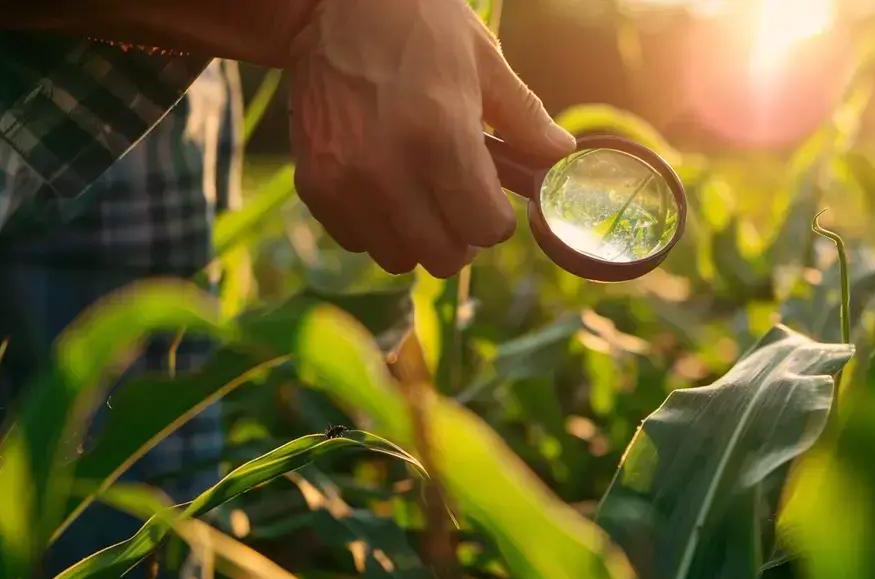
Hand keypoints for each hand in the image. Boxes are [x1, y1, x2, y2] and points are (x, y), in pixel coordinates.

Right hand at [287, 0, 575, 276]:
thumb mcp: (484, 62)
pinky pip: (356, 241)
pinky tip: (385, 190)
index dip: (497, 219)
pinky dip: (377, 228)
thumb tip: (560, 159)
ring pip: (398, 258)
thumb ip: (526, 119)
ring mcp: (345, 181)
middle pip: (443, 256)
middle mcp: (389, 169)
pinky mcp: (314, 185)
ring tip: (422, 199)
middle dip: (462, 236)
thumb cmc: (419, 28)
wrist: (333, 7)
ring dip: (418, 239)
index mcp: (441, 136)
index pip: (484, 228)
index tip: (493, 198)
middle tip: (461, 204)